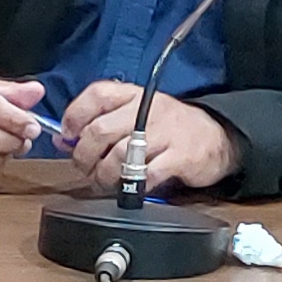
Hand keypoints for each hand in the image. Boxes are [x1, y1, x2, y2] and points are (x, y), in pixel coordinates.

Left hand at [54, 82, 243, 194]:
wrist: (217, 137)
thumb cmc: (170, 128)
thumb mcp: (137, 114)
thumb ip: (102, 122)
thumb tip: (65, 140)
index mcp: (134, 95)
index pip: (96, 95)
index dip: (74, 117)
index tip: (68, 137)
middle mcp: (148, 110)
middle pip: (99, 130)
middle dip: (83, 155)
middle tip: (84, 167)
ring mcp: (165, 133)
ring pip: (118, 155)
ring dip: (103, 175)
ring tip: (104, 182)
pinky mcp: (180, 157)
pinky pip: (146, 175)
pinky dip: (133, 186)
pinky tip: (131, 187)